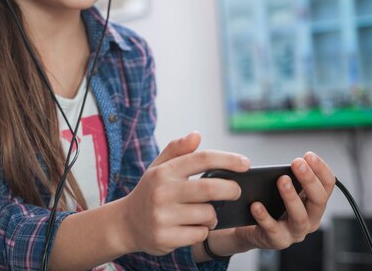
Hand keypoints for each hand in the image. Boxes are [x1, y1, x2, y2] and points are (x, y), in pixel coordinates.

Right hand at [117, 131, 249, 255]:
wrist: (126, 223)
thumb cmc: (150, 191)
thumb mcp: (158, 167)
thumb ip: (177, 149)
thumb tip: (196, 134)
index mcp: (163, 172)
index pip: (201, 159)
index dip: (228, 159)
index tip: (245, 163)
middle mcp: (162, 193)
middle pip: (210, 189)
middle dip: (231, 189)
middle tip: (236, 191)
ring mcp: (163, 216)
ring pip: (208, 214)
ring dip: (214, 215)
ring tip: (206, 213)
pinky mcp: (166, 238)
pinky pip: (200, 234)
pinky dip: (203, 230)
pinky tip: (192, 226)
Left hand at [227, 152, 334, 251]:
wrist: (249, 228)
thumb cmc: (270, 204)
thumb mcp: (283, 189)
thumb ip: (290, 178)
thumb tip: (292, 163)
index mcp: (314, 203)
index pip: (327, 185)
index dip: (321, 169)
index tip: (309, 155)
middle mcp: (310, 219)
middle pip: (318, 200)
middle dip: (309, 180)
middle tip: (297, 163)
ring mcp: (295, 232)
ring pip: (300, 216)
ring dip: (291, 197)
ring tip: (282, 180)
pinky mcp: (278, 240)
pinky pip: (273, 229)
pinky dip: (265, 216)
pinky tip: (256, 205)